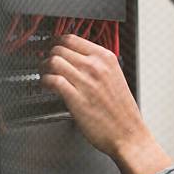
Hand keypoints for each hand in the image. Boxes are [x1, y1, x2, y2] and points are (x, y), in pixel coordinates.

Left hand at [41, 34, 171, 173]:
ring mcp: (87, 81)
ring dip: (44, 68)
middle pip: (59, 48)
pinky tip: (47, 86)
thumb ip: (98, 66)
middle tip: (47, 65)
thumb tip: (76, 59)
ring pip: (53, 61)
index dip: (57, 43)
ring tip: (45, 76)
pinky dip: (45, 81)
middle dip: (49, 56)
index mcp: (106, 58)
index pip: (72, 39)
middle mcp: (96, 67)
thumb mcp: (115, 77)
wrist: (129, 134)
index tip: (52, 48)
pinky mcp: (77, 98)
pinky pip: (52, 80)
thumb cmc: (122, 111)